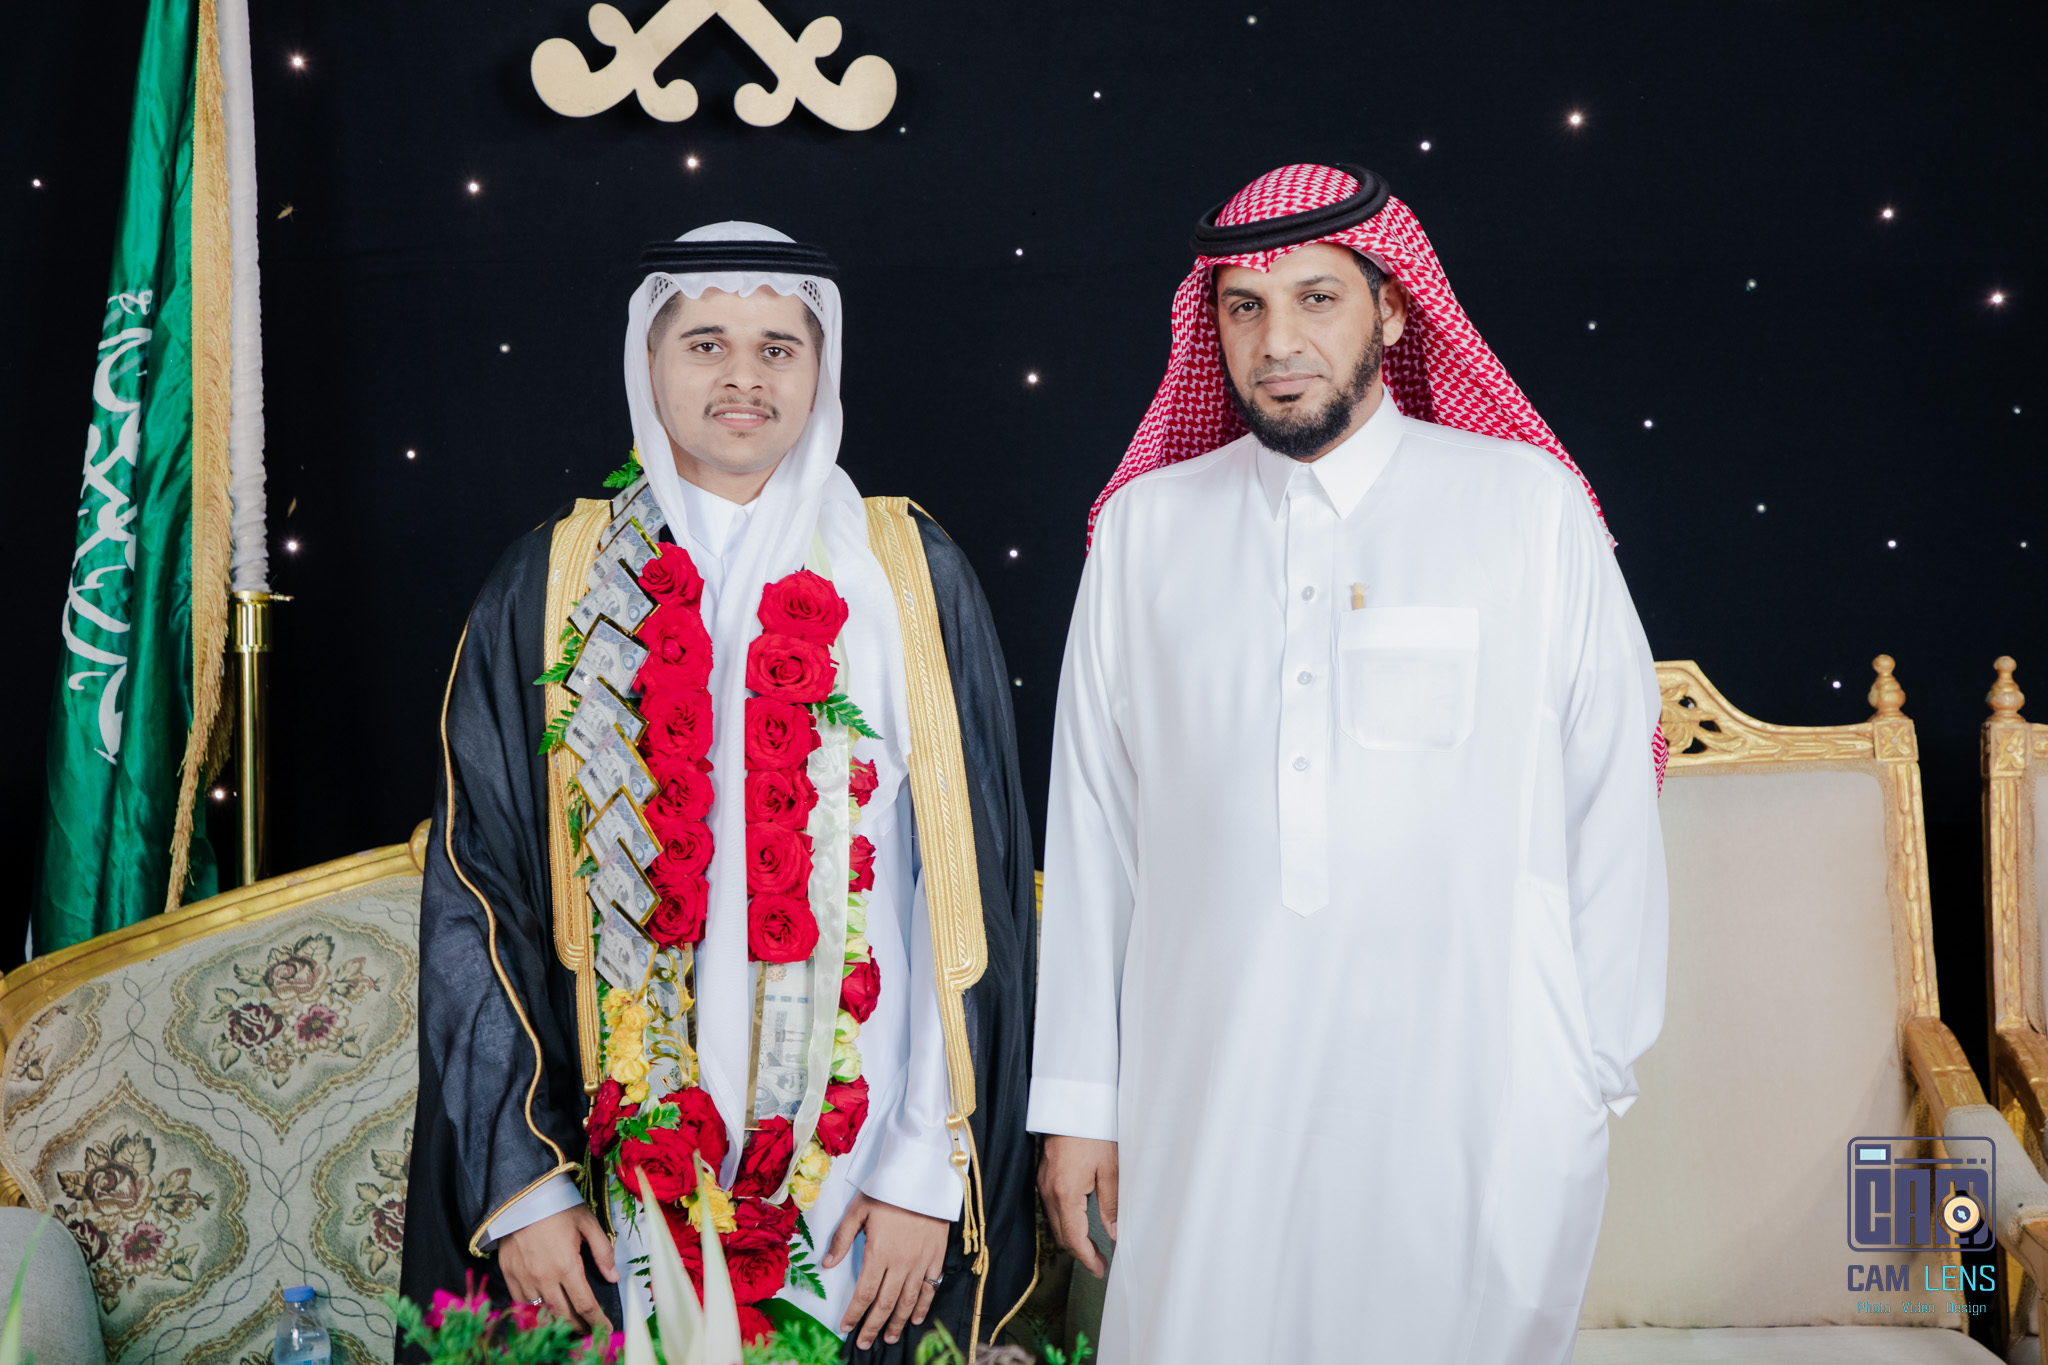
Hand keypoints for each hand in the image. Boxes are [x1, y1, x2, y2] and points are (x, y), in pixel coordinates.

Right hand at [498, 1204, 617, 1332]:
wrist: (520, 1196)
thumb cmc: (558, 1207)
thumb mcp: (588, 1223)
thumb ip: (603, 1252)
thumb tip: (613, 1277)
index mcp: (566, 1266)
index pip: (585, 1305)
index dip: (597, 1321)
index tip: (606, 1330)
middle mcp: (544, 1278)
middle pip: (563, 1316)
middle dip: (579, 1327)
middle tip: (589, 1329)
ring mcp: (523, 1278)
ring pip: (541, 1312)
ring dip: (557, 1319)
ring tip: (569, 1320)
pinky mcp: (508, 1275)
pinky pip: (522, 1303)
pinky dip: (534, 1310)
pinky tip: (544, 1307)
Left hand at [822, 1191, 949, 1348]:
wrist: (924, 1179)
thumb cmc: (889, 1192)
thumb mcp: (859, 1210)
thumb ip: (842, 1238)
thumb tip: (827, 1264)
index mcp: (879, 1252)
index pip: (864, 1293)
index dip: (855, 1314)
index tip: (847, 1327)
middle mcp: (900, 1263)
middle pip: (885, 1303)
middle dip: (873, 1326)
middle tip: (864, 1343)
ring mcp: (921, 1262)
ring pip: (908, 1301)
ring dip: (897, 1323)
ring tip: (888, 1338)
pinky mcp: (936, 1258)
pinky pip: (930, 1289)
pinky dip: (923, 1307)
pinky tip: (916, 1320)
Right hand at [1038, 1135, 1117, 1277]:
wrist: (1070, 1105)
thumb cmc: (1092, 1133)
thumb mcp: (1109, 1169)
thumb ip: (1110, 1205)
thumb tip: (1114, 1234)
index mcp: (1066, 1194)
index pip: (1074, 1239)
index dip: (1087, 1258)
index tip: (1100, 1270)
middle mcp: (1049, 1193)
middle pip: (1061, 1236)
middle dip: (1080, 1253)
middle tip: (1100, 1263)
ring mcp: (1042, 1185)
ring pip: (1054, 1224)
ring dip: (1072, 1239)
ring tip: (1092, 1247)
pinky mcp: (1042, 1178)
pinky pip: (1051, 1210)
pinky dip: (1064, 1223)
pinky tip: (1078, 1223)